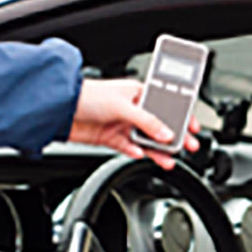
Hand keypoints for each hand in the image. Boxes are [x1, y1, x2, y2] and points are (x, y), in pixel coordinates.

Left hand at [67, 79, 199, 169]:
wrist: (57, 109)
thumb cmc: (87, 95)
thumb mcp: (123, 105)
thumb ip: (147, 121)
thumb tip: (166, 134)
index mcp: (138, 92)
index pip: (167, 104)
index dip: (181, 115)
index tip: (194, 127)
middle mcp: (132, 108)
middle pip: (159, 124)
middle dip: (174, 136)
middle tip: (188, 146)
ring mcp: (122, 124)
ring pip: (146, 140)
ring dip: (157, 149)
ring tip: (169, 159)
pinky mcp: (111, 138)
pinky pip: (129, 148)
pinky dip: (136, 152)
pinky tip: (141, 155)